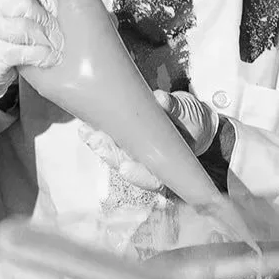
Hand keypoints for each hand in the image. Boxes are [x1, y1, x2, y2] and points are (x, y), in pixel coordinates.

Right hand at [0, 0, 62, 106]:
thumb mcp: (4, 8)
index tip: (49, 5)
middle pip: (26, 2)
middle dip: (46, 17)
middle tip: (54, 28)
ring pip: (26, 27)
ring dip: (46, 37)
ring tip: (53, 42)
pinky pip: (26, 51)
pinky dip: (43, 55)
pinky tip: (49, 57)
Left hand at [78, 90, 219, 189]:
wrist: (189, 119)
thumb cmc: (192, 122)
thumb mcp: (190, 114)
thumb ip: (176, 108)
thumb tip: (161, 99)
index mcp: (168, 165)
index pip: (152, 178)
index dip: (138, 175)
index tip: (125, 168)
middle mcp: (148, 162)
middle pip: (126, 166)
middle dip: (109, 154)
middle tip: (96, 141)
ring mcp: (135, 152)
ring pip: (114, 154)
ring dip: (99, 144)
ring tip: (86, 132)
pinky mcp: (126, 139)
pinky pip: (110, 139)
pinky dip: (98, 132)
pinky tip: (86, 126)